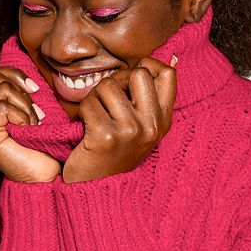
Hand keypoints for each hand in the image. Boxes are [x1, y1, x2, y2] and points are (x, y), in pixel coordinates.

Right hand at [0, 66, 61, 182]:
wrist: (48, 176)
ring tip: (36, 125)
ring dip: (26, 105)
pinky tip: (31, 131)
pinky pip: (3, 107)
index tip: (36, 91)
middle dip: (19, 86)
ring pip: (1, 89)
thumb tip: (30, 72)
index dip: (16, 74)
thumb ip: (25, 93)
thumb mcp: (36, 111)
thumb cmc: (46, 147)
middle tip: (36, 110)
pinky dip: (23, 115)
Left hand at [62, 55, 177, 182]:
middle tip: (109, 98)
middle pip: (139, 73)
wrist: (97, 190)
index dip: (147, 67)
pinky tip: (86, 128)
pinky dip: (82, 111)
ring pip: (109, 85)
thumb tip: (157, 61)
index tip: (131, 82)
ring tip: (96, 114)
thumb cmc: (115, 152)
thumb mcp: (143, 128)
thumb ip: (149, 99)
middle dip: (118, 79)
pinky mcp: (106, 137)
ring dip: (95, 96)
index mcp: (164, 121)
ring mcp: (130, 132)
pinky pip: (89, 103)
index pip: (168, 74)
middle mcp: (152, 126)